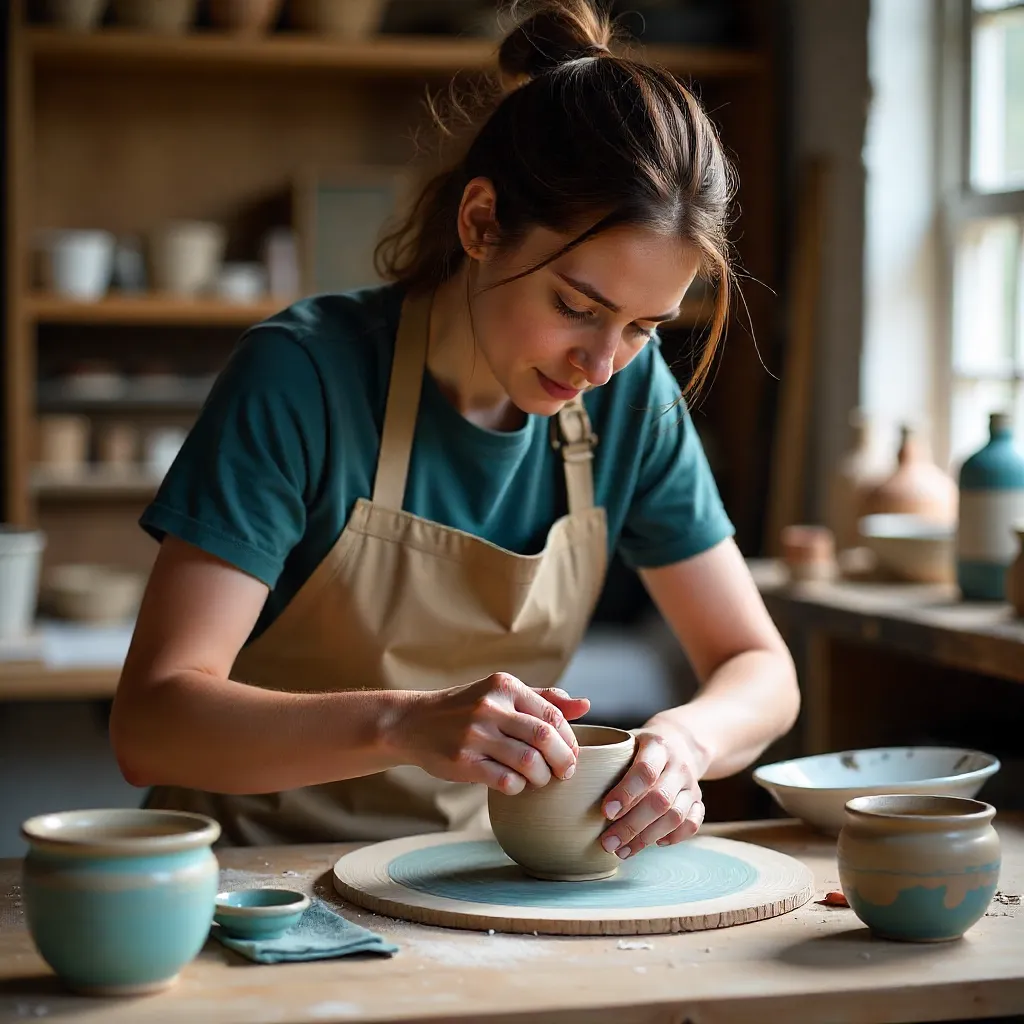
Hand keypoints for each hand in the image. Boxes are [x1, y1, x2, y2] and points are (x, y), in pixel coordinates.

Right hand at [397, 673, 590, 795]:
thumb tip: (586, 705)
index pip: (552, 714)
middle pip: (544, 738)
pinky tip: (515, 784)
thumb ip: (544, 699)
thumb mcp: (501, 694)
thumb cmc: (466, 709)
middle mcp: (490, 706)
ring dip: (541, 777)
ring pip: (528, 762)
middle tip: (563, 772)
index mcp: (504, 686)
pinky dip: (518, 787)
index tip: (570, 754)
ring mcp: (475, 734)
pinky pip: (505, 781)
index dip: (569, 740)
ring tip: (539, 779)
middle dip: (562, 761)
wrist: (414, 722)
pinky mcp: (463, 761)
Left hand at [598, 725, 704, 859]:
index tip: (605, 812)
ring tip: (621, 851)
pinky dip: (674, 837)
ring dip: (647, 838)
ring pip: (676, 816)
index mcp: (657, 745)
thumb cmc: (641, 746)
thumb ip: (604, 754)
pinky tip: (653, 844)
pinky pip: (692, 824)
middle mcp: (678, 765)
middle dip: (632, 825)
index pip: (645, 771)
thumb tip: (567, 772)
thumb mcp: (625, 740)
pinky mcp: (699, 800)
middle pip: (659, 800)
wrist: (681, 741)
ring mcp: (691, 784)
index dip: (626, 793)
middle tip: (607, 842)